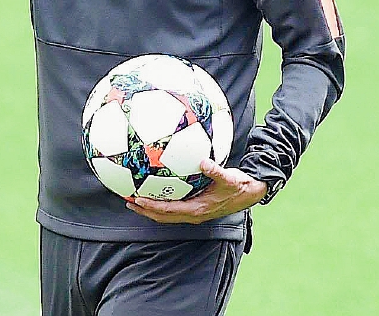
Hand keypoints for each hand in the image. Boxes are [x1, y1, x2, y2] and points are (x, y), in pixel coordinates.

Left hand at [126, 159, 266, 223]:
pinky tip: (152, 190)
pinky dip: (160, 203)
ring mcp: (194, 212)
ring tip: (133, 200)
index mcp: (199, 209)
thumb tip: (204, 162)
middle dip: (145, 210)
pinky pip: (173, 208)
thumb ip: (216, 171)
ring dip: (150, 209)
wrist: (251, 192)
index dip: (152, 207)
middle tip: (127, 201)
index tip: (137, 200)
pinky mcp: (195, 207)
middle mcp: (194, 214)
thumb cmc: (239, 185)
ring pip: (167, 215)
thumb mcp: (230, 178)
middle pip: (163, 216)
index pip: (170, 210)